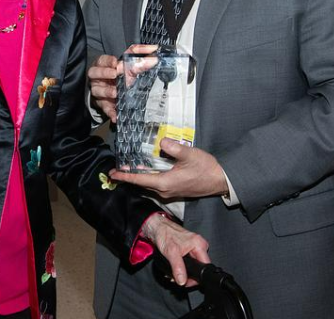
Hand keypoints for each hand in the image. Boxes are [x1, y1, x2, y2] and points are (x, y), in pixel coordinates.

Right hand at [88, 45, 157, 121]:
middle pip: (94, 72)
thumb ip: (139, 56)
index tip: (116, 61)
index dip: (108, 60)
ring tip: (115, 93)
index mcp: (102, 65)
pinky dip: (110, 112)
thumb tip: (154, 48)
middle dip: (104, 73)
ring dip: (107, 91)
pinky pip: (104, 108)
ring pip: (97, 90)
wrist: (110, 91)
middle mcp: (98, 77)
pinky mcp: (102, 103)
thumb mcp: (127, 65)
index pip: (102, 60)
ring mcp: (98, 90)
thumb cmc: (119, 74)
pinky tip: (116, 116)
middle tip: (115, 73)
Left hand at [110, 138, 228, 198]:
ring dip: (137, 178)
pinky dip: (147, 178)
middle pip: (141, 184)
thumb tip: (161, 142)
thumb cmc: (206, 168)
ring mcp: (169, 192)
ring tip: (126, 170)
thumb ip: (174, 148)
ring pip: (148, 185)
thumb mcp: (190, 154)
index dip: (125, 176)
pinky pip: (155, 185)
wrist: (220, 180)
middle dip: (128, 177)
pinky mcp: (174, 190)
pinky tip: (145, 171)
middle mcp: (164, 190)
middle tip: (115, 170)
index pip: (139, 179)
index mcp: (165, 182)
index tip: (112, 174)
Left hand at [141, 213, 209, 286]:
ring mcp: (193, 247)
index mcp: (200, 245)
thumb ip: (178, 268)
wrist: (156, 227)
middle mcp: (199, 245)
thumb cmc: (164, 233)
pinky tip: (175, 269)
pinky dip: (182, 266)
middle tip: (178, 279)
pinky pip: (188, 261)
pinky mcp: (187, 249)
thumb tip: (182, 281)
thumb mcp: (171, 252)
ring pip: (193, 265)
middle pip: (199, 267)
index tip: (187, 282)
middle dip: (188, 276)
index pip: (205, 266)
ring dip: (184, 272)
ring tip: (175, 275)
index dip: (197, 277)